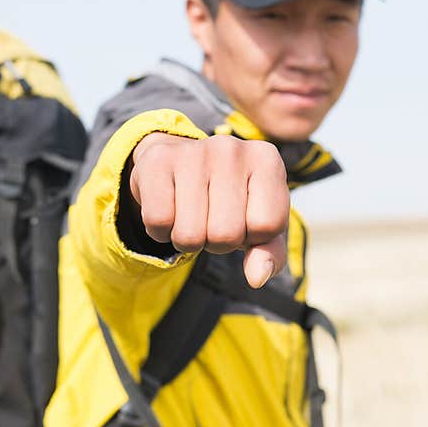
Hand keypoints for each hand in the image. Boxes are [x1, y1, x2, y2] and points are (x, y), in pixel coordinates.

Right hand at [129, 132, 289, 287]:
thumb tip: (257, 278)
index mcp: (267, 160)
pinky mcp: (158, 160)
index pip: (267, 226)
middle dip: (217, 242)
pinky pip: (158, 222)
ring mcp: (193, 151)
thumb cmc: (230, 199)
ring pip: (190, 235)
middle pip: (226, 234)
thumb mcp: (259, 224)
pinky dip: (161, 231)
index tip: (243, 218)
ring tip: (192, 216)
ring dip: (189, 241)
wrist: (181, 163)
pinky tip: (170, 211)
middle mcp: (231, 148)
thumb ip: (269, 253)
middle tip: (212, 220)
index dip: (252, 236)